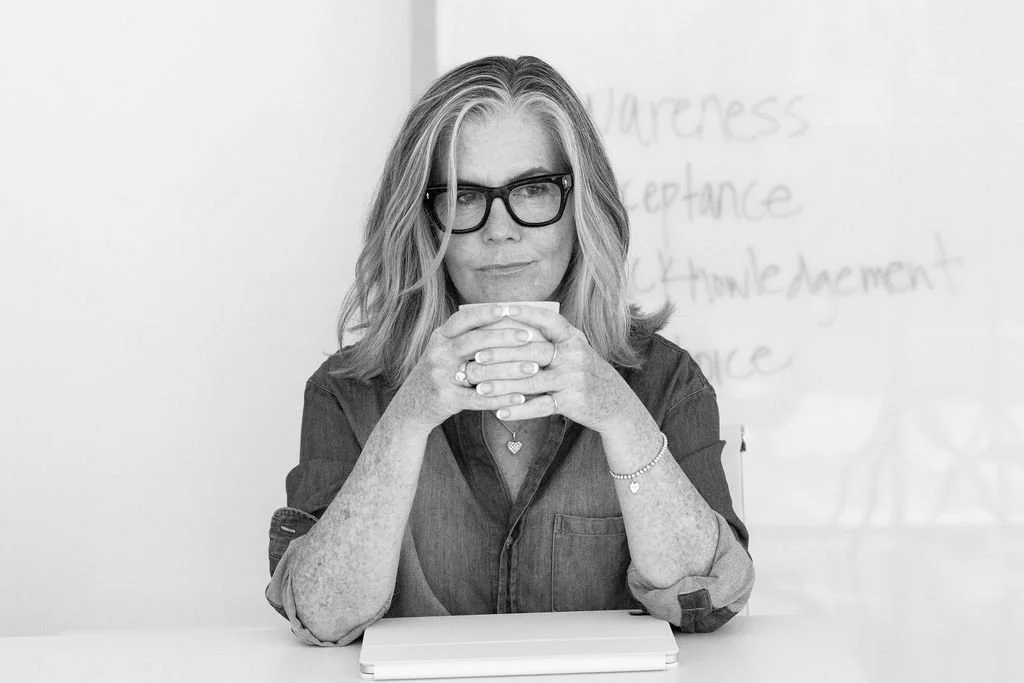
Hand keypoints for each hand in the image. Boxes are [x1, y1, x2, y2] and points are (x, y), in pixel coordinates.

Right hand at [394, 305, 544, 433]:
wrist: (410, 408)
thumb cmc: (437, 375)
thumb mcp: (443, 351)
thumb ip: (466, 337)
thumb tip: (503, 320)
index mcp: (440, 338)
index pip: (463, 319)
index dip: (485, 313)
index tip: (509, 308)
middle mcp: (438, 353)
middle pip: (474, 340)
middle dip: (503, 336)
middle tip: (529, 336)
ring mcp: (440, 376)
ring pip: (479, 368)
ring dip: (509, 368)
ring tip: (534, 367)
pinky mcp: (446, 399)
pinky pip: (479, 398)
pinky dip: (501, 398)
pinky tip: (521, 397)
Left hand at [470, 304, 640, 433]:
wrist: (615, 403)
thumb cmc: (584, 372)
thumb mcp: (575, 350)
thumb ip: (552, 338)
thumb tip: (512, 324)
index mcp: (573, 339)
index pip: (548, 321)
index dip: (525, 313)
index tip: (500, 310)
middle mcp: (574, 356)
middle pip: (532, 352)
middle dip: (501, 354)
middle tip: (475, 357)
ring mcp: (573, 380)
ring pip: (531, 381)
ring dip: (502, 385)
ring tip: (479, 387)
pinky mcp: (571, 403)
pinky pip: (540, 407)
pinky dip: (518, 410)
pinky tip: (499, 411)